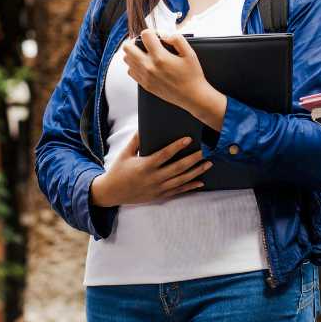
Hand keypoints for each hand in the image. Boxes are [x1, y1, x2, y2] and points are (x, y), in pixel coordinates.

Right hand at [90, 133, 210, 206]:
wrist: (112, 193)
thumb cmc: (118, 171)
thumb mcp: (125, 154)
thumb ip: (136, 140)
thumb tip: (144, 126)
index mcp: (145, 166)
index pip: (165, 155)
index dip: (177, 146)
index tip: (188, 139)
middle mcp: (154, 178)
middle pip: (178, 168)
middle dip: (193, 159)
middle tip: (205, 151)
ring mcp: (158, 188)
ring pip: (181, 180)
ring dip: (196, 172)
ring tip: (208, 163)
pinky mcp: (160, 195)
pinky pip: (178, 191)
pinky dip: (190, 186)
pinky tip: (201, 182)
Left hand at [122, 30, 225, 125]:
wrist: (192, 96)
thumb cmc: (192, 75)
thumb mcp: (190, 53)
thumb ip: (177, 39)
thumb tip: (164, 35)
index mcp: (160, 57)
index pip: (144, 35)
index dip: (151, 32)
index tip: (156, 36)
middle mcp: (149, 66)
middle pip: (127, 47)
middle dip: (135, 41)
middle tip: (145, 43)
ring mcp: (145, 76)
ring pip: (126, 59)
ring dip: (133, 53)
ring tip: (144, 53)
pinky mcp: (144, 84)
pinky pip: (130, 71)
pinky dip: (134, 65)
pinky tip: (144, 64)